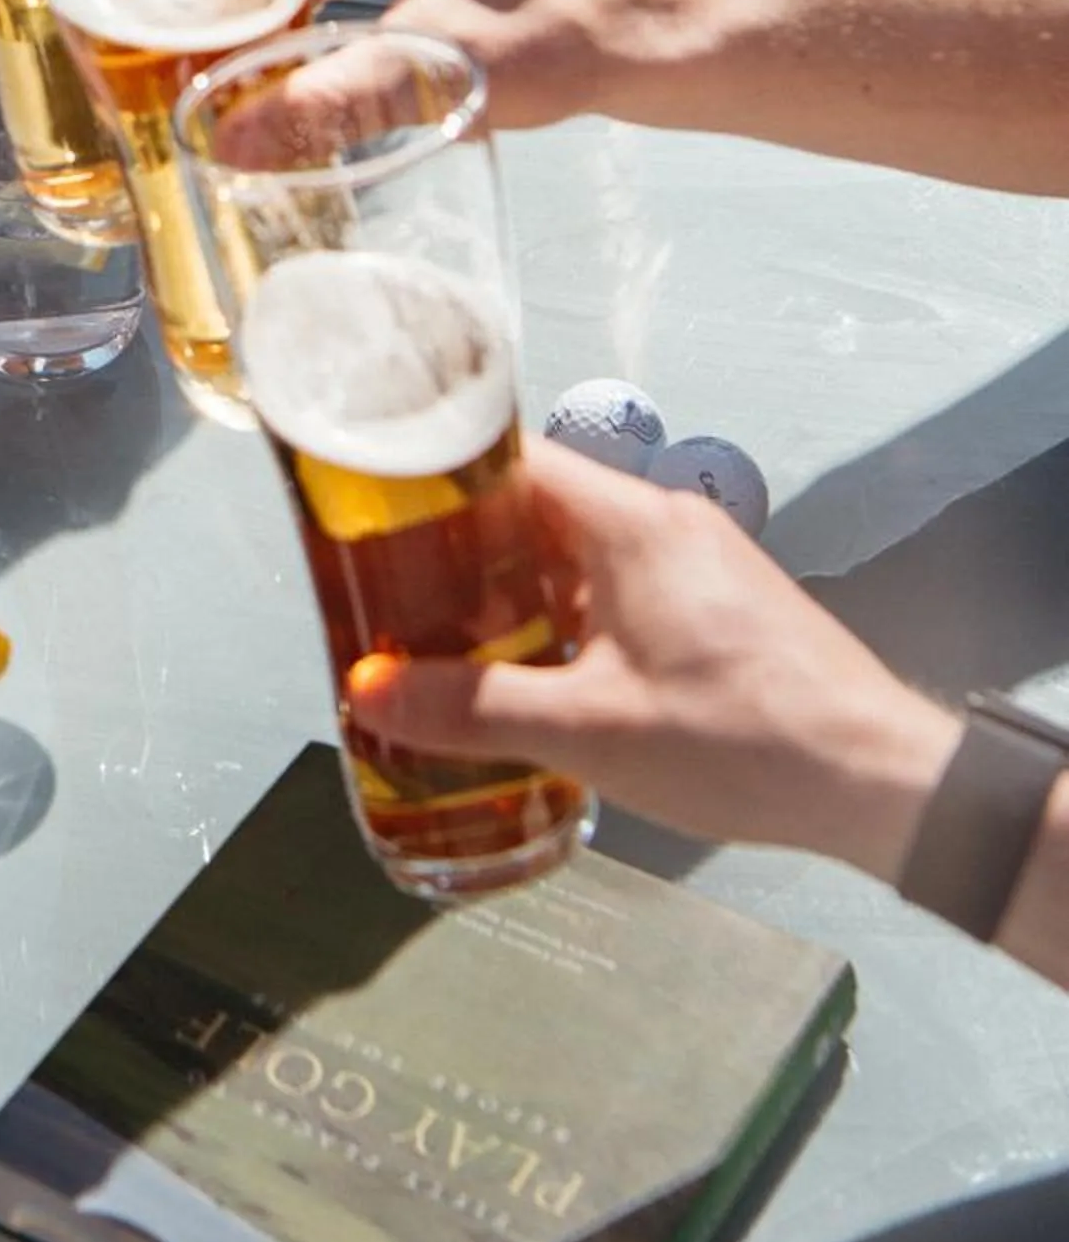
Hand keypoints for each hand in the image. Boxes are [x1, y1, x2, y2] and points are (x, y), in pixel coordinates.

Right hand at [349, 439, 957, 879]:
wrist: (877, 781)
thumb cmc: (735, 738)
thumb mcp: (590, 730)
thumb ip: (473, 708)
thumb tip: (364, 692)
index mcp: (631, 521)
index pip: (514, 461)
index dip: (440, 483)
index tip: (377, 518)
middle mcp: (664, 521)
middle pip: (540, 507)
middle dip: (466, 549)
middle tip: (394, 593)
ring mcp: (698, 561)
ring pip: (579, 552)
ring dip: (517, 591)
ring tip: (446, 641)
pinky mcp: (719, 604)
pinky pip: (619, 586)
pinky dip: (568, 615)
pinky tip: (537, 673)